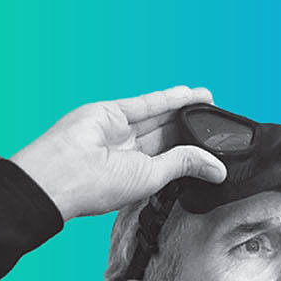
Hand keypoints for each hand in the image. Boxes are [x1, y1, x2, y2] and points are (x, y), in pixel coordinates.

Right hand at [8, 86, 227, 219]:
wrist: (62, 173)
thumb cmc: (99, 186)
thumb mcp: (152, 177)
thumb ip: (184, 164)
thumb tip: (218, 169)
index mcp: (137, 173)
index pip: (172, 158)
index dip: (194, 150)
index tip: (218, 145)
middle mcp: (128, 151)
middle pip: (168, 134)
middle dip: (192, 126)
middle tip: (217, 119)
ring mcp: (118, 130)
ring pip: (158, 116)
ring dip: (184, 107)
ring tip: (210, 100)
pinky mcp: (110, 112)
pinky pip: (144, 103)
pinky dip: (167, 98)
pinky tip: (189, 94)